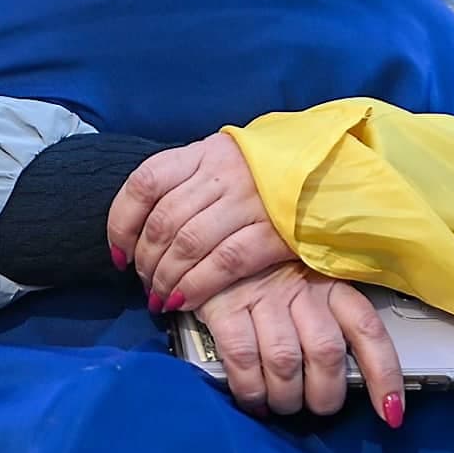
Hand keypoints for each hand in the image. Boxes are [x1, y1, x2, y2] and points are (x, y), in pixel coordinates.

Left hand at [107, 134, 295, 310]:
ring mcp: (250, 200)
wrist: (335, 171)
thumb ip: (186, 185)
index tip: (119, 254)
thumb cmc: (269, 173)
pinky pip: (226, 262)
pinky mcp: (276, 230)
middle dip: (146, 261)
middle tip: (144, 285)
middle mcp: (222, 172)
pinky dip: (200, 284)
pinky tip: (187, 300)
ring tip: (162, 298)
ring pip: (189, 244)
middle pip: (164, 221)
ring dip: (167, 278)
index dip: (122, 222)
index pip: (145, 182)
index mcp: (204, 152)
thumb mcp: (224, 162)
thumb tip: (142, 231)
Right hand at [197, 264, 404, 426]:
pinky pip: (243, 360)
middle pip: (326, 354)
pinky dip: (250, 390)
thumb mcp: (308, 279)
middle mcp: (301, 288)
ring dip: (286, 398)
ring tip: (282, 404)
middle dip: (325, 396)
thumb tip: (360, 371)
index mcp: (330, 281)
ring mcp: (261, 297)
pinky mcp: (224, 307)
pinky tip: (254, 399)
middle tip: (317, 405)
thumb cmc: (265, 270)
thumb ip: (331, 317)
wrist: (208, 241)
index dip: (383, 375)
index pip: (368, 330)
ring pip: (285, 363)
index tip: (391, 412)